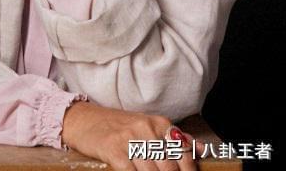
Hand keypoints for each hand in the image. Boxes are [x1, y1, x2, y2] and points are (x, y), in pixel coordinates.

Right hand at [61, 101, 204, 170]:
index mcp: (158, 122)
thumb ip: (174, 138)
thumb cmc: (118, 126)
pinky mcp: (113, 150)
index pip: (184, 151)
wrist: (84, 119)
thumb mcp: (147, 126)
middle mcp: (146, 128)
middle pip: (170, 167)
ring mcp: (129, 138)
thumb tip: (202, 149)